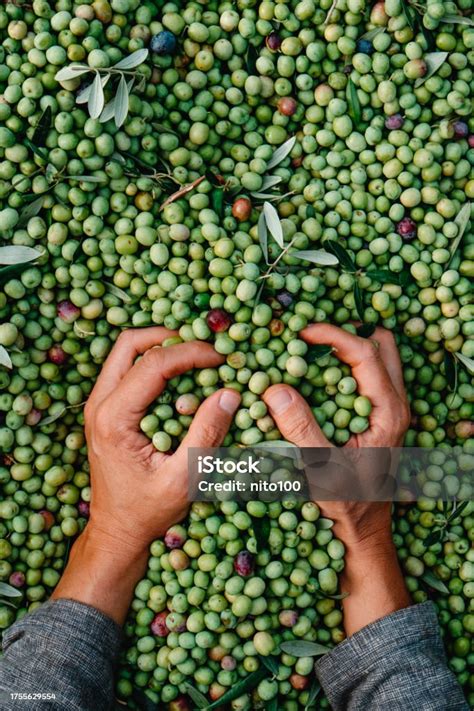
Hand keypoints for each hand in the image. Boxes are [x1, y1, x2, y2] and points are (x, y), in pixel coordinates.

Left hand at [53, 328, 240, 621]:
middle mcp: (99, 404)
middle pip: (130, 344)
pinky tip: (180, 377)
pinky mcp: (105, 410)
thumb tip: (230, 393)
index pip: (153, 364)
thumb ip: (206, 434)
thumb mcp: (184, 478)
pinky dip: (154, 363)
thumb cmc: (148, 510)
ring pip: (126, 352)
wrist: (117, 531)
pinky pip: (127, 369)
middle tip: (204, 349)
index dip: (191, 353)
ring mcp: (98, 405)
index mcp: (113, 418)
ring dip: (161, 347)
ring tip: (195, 357)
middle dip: (171, 338)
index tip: (221, 358)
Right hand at [262, 324, 410, 634]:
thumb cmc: (346, 504)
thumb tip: (275, 390)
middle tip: (312, 336)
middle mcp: (395, 405)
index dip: (333, 335)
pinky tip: (317, 376)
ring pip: (378, 359)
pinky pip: (366, 377)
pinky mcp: (378, 417)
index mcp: (388, 412)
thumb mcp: (321, 469)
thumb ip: (301, 429)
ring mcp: (389, 410)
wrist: (364, 531)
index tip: (302, 332)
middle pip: (382, 346)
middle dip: (348, 333)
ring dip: (348, 347)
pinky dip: (344, 366)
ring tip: (313, 349)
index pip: (366, 354)